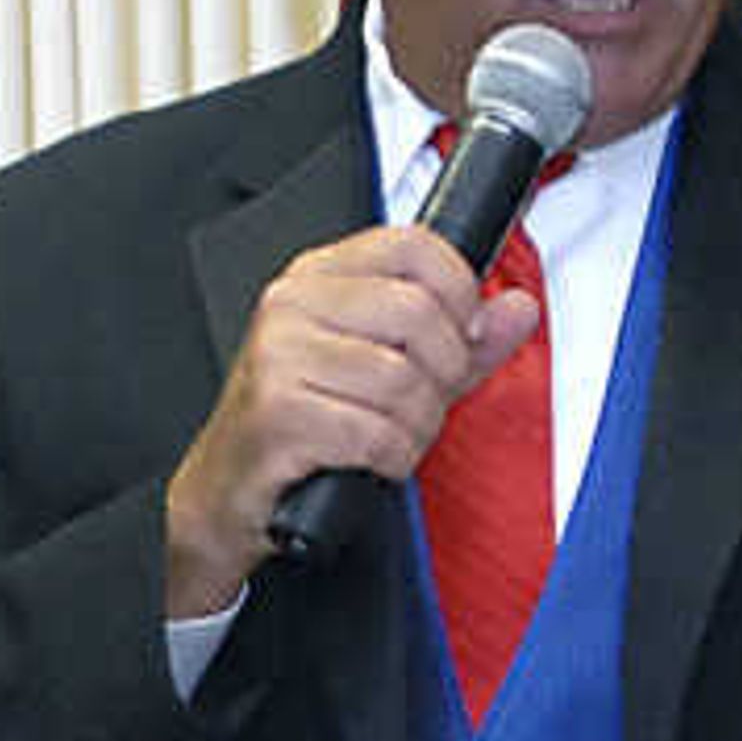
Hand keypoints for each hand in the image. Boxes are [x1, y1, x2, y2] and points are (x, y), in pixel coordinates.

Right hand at [161, 227, 543, 617]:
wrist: (224, 493)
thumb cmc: (300, 429)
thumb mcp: (384, 371)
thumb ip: (458, 340)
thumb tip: (516, 309)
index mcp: (315, 277)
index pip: (413, 246)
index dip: (459, 291)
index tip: (461, 335)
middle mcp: (291, 306)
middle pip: (417, 314)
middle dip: (442, 374)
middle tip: (423, 404)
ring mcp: (278, 357)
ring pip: (402, 380)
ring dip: (416, 427)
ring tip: (393, 440)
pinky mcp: (277, 414)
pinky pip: (376, 432)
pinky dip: (390, 459)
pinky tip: (371, 462)